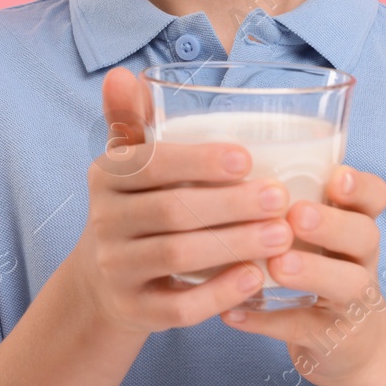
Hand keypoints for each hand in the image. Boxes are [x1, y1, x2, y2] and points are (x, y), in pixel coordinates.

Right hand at [67, 66, 295, 334]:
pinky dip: (219, 293)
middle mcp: (104, 223)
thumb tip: (127, 74)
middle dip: (231, 205)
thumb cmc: (135, 209)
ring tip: (282, 236)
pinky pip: (179, 307)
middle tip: (281, 199)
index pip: (150, 163)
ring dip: (235, 245)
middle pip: (171, 212)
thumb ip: (132, 119)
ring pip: (177, 257)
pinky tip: (257, 279)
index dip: (198, 161)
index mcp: (107, 177)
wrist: (103, 284)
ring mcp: (117, 270)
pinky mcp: (135, 311)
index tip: (247, 158)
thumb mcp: (129, 165)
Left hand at [218, 162, 385, 385]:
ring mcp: (351, 302)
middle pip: (365, 235)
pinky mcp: (331, 338)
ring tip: (277, 265)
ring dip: (311, 272)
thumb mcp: (315, 236)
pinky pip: (301, 328)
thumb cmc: (318, 271)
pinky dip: (266, 322)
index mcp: (354, 224)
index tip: (336, 176)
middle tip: (298, 216)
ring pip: (348, 284)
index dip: (361, 186)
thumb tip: (212, 164)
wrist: (351, 346)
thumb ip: (283, 203)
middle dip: (333, 224)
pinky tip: (232, 313)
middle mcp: (360, 259)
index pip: (375, 198)